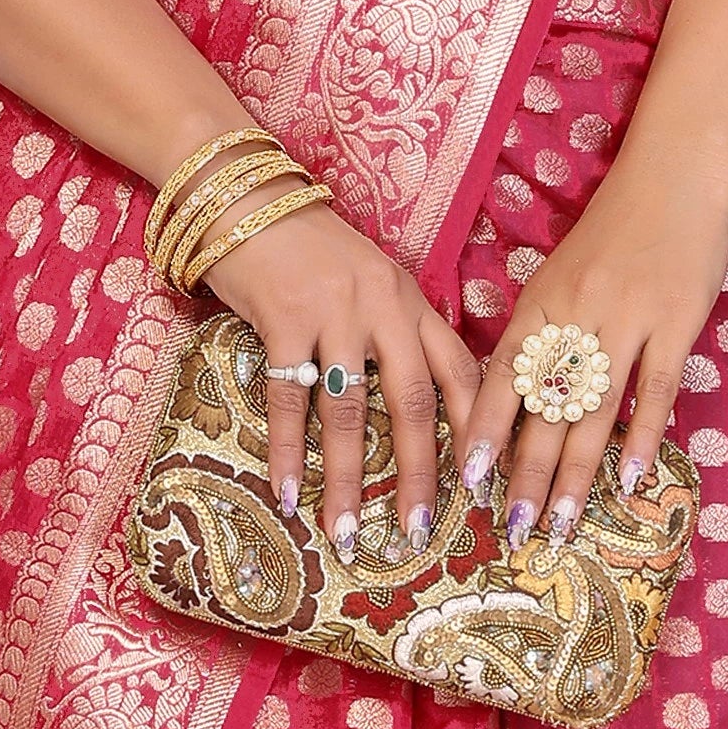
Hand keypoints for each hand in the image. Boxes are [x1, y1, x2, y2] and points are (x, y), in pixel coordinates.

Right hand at [210, 201, 482, 552]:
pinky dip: (288, 453)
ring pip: (349, 412)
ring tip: (345, 531)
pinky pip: (289, 400)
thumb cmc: (308, 247)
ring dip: (347, 479)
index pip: (460, 373)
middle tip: (416, 531)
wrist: (245, 197)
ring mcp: (335, 312)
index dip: (475, 432)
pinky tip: (287, 493)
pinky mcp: (284, 319)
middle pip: (414, 404)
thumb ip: (394, 330)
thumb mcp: (370, 280)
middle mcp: (384, 307)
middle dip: (418, 474)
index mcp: (412, 301)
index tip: (482, 487)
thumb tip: (415, 400)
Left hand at [462, 154, 727, 544]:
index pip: (502, 378)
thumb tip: (514, 402)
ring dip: (576, 475)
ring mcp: (627, 320)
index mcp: (538, 304)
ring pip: (594, 412)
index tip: (470, 480)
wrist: (673, 179)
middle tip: (513, 526)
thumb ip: (537, 334)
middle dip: (526, 474)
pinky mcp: (676, 324)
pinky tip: (627, 482)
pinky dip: (642, 440)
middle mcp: (575, 316)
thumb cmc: (611, 233)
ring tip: (561, 523)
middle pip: (545, 409)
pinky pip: (654, 393)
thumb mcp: (557, 277)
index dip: (485, 431)